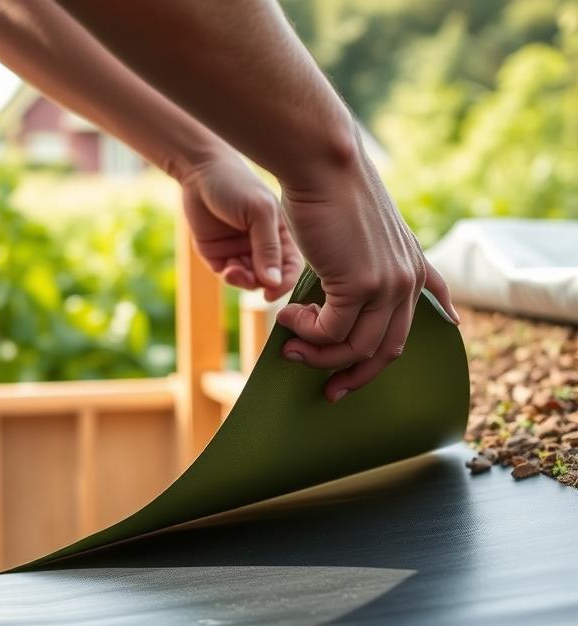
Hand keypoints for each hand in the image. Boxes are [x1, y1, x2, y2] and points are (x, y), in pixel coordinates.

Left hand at [180, 150, 302, 300]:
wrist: (199, 172)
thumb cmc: (236, 184)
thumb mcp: (259, 213)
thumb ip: (268, 248)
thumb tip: (273, 283)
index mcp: (281, 234)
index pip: (290, 266)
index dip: (285, 282)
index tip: (272, 291)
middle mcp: (262, 245)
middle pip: (268, 278)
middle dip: (260, 283)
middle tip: (251, 280)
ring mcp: (240, 250)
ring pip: (247, 280)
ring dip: (242, 281)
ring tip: (233, 271)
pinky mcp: (217, 253)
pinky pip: (227, 275)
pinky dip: (228, 276)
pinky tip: (227, 268)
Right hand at [276, 136, 459, 401]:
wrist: (323, 164)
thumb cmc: (328, 193)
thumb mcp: (355, 235)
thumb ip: (358, 267)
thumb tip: (328, 301)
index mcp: (412, 270)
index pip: (405, 330)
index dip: (378, 362)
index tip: (353, 380)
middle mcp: (407, 282)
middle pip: (384, 351)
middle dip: (352, 376)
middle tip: (325, 389)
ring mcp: (387, 285)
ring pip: (355, 348)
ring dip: (317, 354)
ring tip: (288, 345)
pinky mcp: (361, 285)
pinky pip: (330, 332)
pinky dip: (304, 333)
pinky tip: (286, 317)